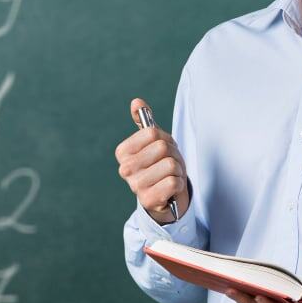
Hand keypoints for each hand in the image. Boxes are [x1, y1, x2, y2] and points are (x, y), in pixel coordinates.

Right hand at [114, 98, 190, 223]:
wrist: (165, 195)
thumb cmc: (159, 164)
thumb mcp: (153, 141)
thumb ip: (144, 121)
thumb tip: (136, 102)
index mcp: (122, 152)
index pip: (152, 133)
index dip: (165, 139)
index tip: (162, 150)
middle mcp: (125, 169)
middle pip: (163, 147)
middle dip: (174, 155)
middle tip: (169, 164)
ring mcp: (135, 186)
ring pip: (170, 165)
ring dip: (178, 170)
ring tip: (170, 176)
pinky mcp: (148, 200)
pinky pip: (174, 182)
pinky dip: (179, 184)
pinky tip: (171, 189)